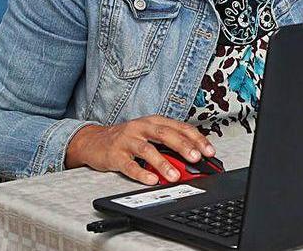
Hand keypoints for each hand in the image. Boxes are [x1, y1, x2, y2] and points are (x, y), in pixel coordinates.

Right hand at [65, 115, 214, 184]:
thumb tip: (192, 158)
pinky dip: (141, 173)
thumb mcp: (149, 136)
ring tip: (175, 175)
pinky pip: (129, 165)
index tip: (209, 151)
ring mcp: (127, 140)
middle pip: (165, 135)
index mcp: (154, 121)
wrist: (93, 141)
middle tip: (196, 158)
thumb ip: (168, 145)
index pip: (180, 127)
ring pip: (147, 150)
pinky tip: (151, 180)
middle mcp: (141, 127)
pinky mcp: (114, 155)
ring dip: (163, 163)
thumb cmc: (127, 139)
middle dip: (183, 146)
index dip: (196, 138)